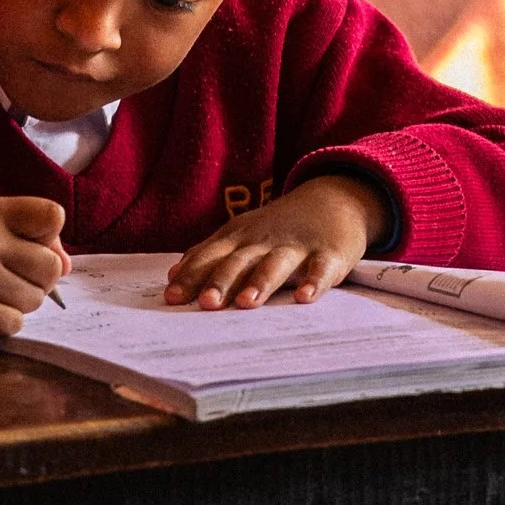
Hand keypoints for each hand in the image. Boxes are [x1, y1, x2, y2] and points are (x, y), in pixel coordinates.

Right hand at [0, 197, 69, 337]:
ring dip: (19, 302)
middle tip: (6, 278)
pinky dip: (2, 322)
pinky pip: (15, 323)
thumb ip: (27, 238)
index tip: (29, 248)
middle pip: (52, 266)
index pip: (53, 217)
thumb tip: (68, 267)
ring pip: (36, 299)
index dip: (49, 238)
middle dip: (37, 278)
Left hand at [164, 174, 387, 309]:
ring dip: (261, 282)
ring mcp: (296, 246)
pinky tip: (305, 298)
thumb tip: (172, 277)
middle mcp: (264, 241)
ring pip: (275, 264)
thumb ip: (208, 254)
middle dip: (221, 281)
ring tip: (247, 303)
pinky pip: (321, 269)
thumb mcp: (241, 234)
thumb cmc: (278, 227)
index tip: (172, 298)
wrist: (333, 200)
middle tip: (206, 304)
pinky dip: (315, 282)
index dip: (191, 276)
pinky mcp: (328, 253)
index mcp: (240, 239)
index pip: (210, 257)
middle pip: (239, 262)